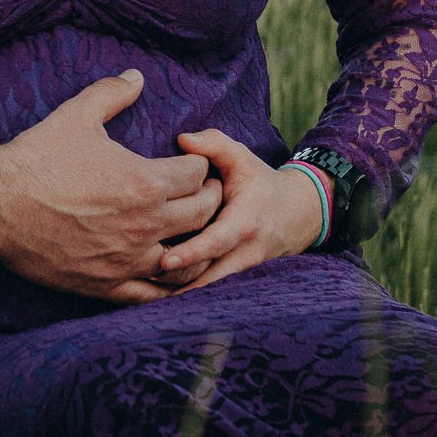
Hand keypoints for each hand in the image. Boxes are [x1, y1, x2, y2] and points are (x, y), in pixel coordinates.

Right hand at [0, 71, 224, 302]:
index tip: (193, 163)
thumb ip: (112, 93)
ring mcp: (129, 259)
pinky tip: (168, 272)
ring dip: (197, 243)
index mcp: (145, 181)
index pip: (198, 174)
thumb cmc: (37, 158)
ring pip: (188, 258)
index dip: (199, 165)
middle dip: (209, 199)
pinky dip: (169, 285)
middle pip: (203, 214)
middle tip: (205, 193)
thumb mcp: (77, 115)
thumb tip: (136, 76)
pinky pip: (154, 293)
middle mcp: (146, 224)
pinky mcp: (109, 284)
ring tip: (193, 233)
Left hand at [154, 129, 325, 291]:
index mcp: (244, 223)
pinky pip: (208, 289)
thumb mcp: (242, 158)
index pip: (215, 243)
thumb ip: (214, 144)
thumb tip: (183, 140)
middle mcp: (243, 253)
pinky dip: (184, 294)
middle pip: (208, 275)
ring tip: (140, 293)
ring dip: (176, 292)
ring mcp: (239, 269)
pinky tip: (153, 296)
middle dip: (176, 282)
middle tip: (140, 282)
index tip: (164, 261)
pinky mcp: (232, 277)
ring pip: (206, 288)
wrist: (296, 215)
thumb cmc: (259, 181)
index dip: (190, 254)